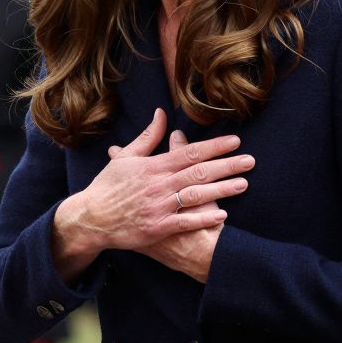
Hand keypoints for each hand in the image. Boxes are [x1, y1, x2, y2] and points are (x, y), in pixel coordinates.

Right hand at [53, 108, 252, 278]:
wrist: (91, 217)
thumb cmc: (108, 186)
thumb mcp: (126, 157)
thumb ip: (148, 137)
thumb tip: (162, 114)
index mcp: (152, 166)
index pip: (188, 152)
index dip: (213, 146)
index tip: (234, 141)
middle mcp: (158, 185)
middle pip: (198, 172)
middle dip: (226, 165)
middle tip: (250, 160)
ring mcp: (158, 207)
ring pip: (195, 196)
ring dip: (221, 190)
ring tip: (243, 184)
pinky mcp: (157, 228)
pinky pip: (185, 222)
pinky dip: (203, 218)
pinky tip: (222, 215)